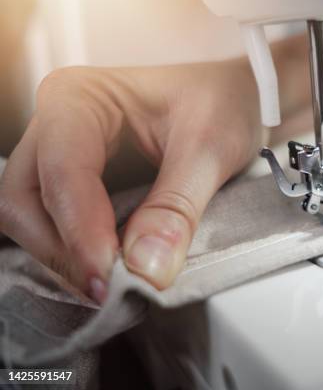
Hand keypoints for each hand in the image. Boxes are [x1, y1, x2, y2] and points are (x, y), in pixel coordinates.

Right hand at [0, 61, 263, 301]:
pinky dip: (77, 256)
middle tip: (109, 290)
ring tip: (115, 285)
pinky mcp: (76, 186)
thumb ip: (177, 207)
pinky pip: (55, 228)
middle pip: (22, 201)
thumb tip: (145, 270)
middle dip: (61, 251)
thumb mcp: (210, 148)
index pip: (61, 172)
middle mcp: (55, 126)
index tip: (110, 277)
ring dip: (66, 260)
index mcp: (79, 99)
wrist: (232, 99)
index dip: (80, 231)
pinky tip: (112, 273)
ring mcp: (59, 157)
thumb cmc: (220, 103)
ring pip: (30, 220)